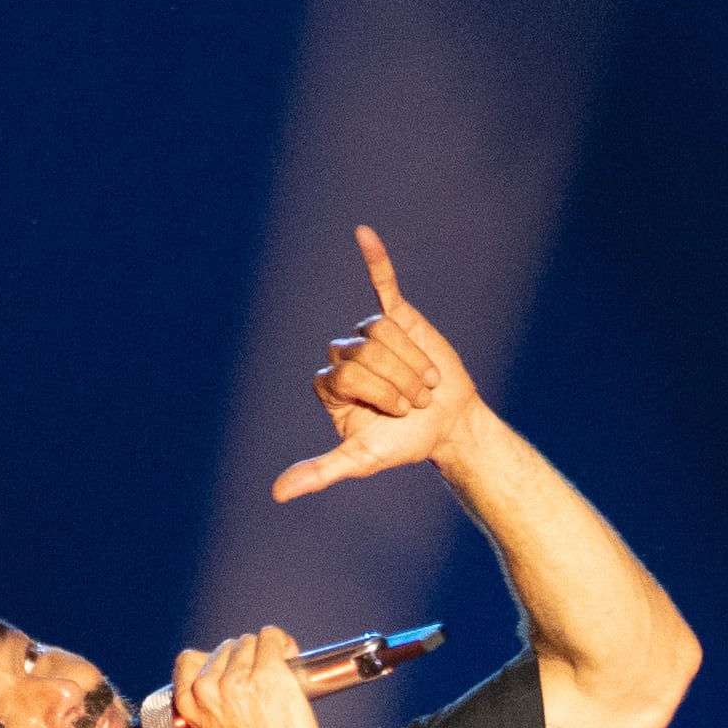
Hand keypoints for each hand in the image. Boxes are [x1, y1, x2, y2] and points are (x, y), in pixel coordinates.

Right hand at [165, 624, 331, 727]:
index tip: (232, 670)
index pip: (189, 660)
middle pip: (226, 648)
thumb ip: (209, 707)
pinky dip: (283, 644)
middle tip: (263, 682)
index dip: (215, 661)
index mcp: (189, 703)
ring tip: (279, 678)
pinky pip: (272, 638)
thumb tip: (220, 683)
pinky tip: (290, 657)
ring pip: (250, 642)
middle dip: (247, 659)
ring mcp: (237, 679)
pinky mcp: (267, 673)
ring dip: (268, 653)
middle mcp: (208, 688)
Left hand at [267, 225, 487, 500]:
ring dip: (411, 361)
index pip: (341, 374)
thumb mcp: (362, 460)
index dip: (375, 393)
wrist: (450, 425)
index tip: (397, 415)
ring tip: (425, 383)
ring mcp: (371, 335)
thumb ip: (322, 471)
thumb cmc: (403, 443)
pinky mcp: (398, 317)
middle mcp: (345, 355)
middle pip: (361, 351)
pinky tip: (363, 233)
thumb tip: (278, 494)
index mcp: (331, 385)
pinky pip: (383, 284)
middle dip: (396, 380)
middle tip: (415, 401)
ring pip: (381, 332)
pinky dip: (375, 259)